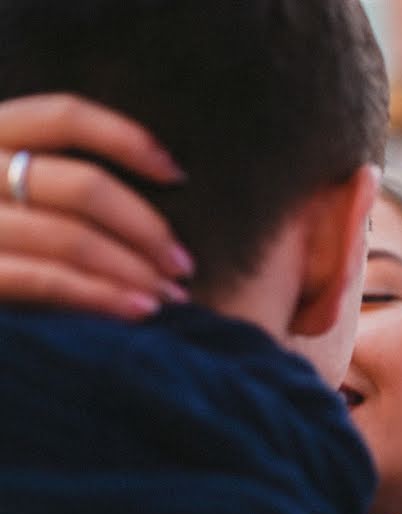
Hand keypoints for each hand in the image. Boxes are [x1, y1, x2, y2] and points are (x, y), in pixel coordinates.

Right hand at [0, 94, 193, 318]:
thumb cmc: (5, 241)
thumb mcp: (16, 190)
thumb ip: (61, 182)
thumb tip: (162, 186)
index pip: (64, 116)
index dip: (126, 139)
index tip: (176, 174)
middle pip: (83, 186)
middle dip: (146, 228)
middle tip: (183, 264)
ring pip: (71, 237)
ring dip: (133, 270)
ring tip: (169, 295)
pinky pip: (46, 282)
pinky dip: (101, 296)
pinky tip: (138, 309)